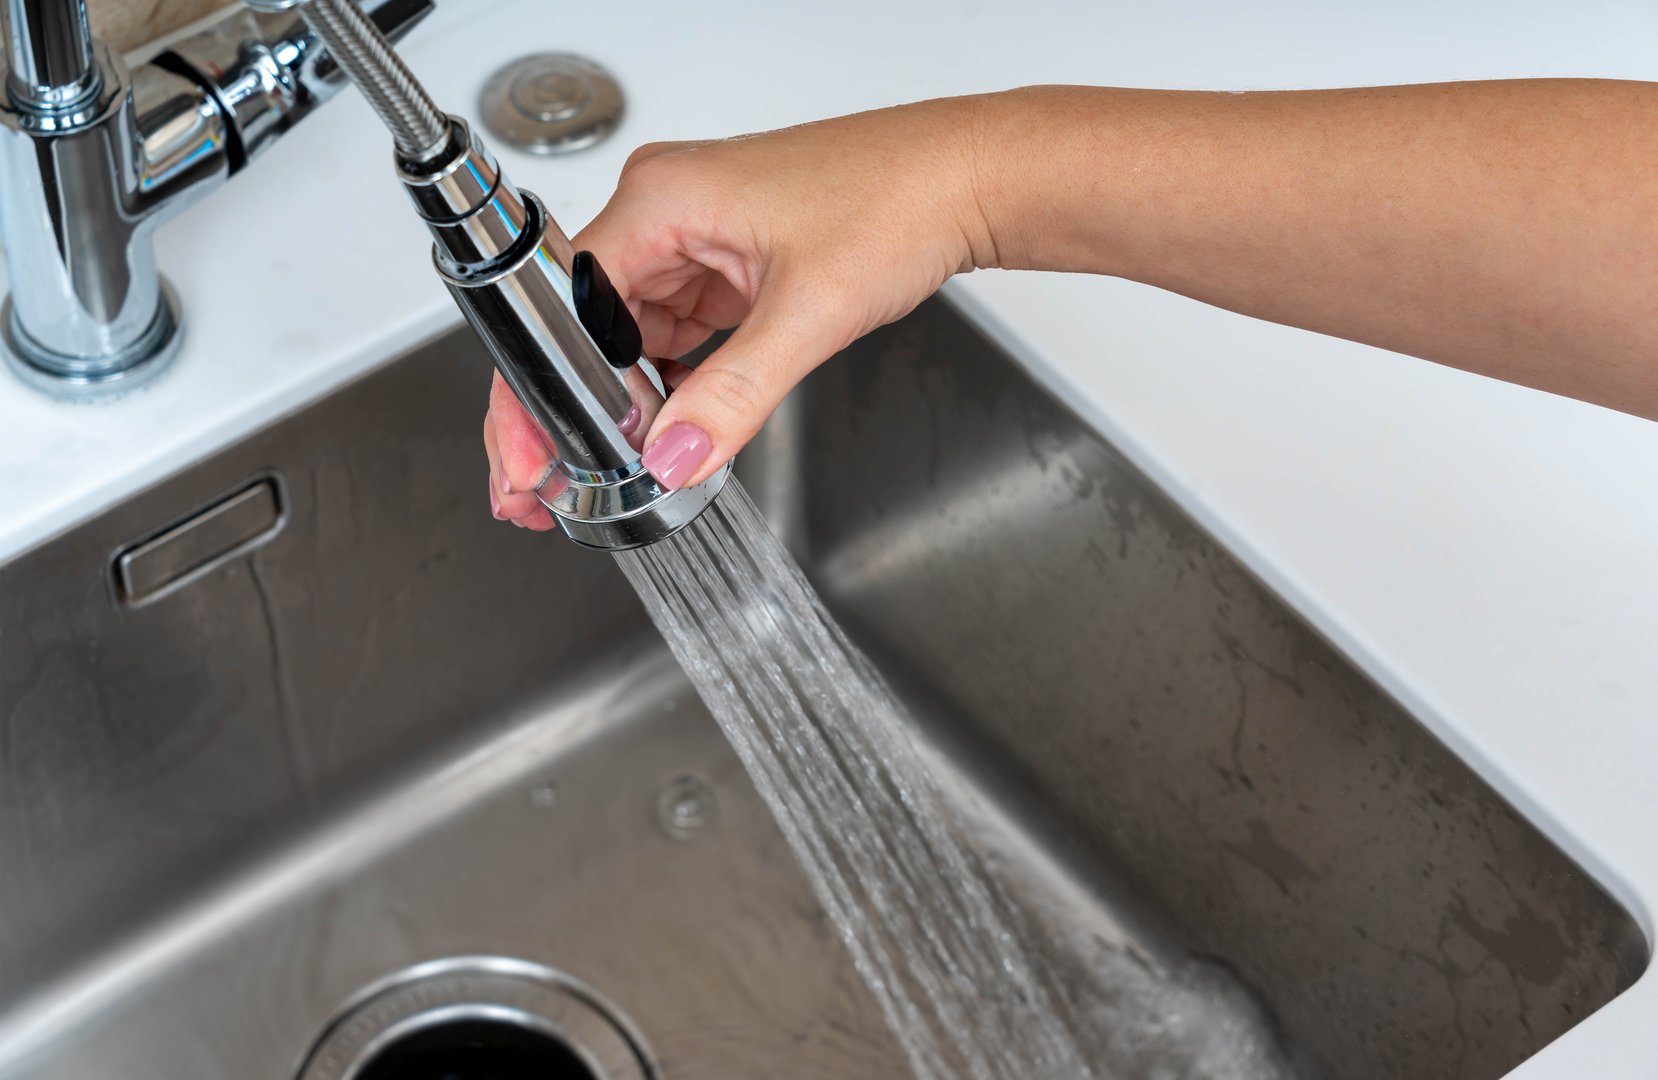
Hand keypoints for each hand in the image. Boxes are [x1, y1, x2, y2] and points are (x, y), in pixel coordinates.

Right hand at [483, 95, 997, 527]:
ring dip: (626, 399)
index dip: (540, 390)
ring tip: (620, 461)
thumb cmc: (898, 199)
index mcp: (662, 198)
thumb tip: (675, 457)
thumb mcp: (809, 314)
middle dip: (574, 408)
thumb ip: (733, 396)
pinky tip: (673, 422)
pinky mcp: (724, 262)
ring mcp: (694, 237)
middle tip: (557, 482)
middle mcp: (665, 210)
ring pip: (627, 336)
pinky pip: (672, 332)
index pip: (561, 305)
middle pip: (584, 326)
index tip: (535, 456)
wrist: (965, 182)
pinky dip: (670, 381)